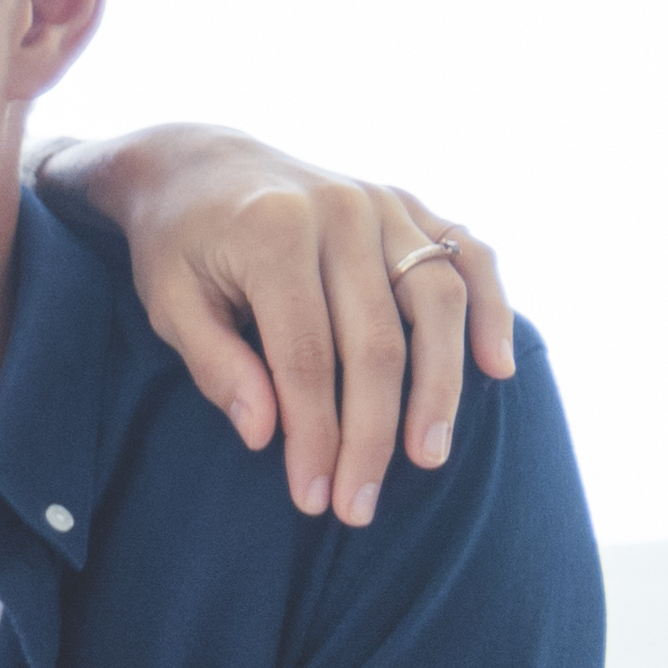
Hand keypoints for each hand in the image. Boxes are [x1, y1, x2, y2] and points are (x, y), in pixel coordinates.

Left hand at [51, 124, 516, 527]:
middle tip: (362, 506)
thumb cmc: (179, 245)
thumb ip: (217, 366)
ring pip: (436, 303)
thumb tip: (266, 436)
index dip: (315, 437)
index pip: (306, 357)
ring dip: (440, 388)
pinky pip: (469, 255)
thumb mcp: (170, 303)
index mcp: (275, 232)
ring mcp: (384, 202)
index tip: (315, 500)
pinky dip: (491, 308)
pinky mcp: (411, 203)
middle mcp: (340, 210)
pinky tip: (497, 368)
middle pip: (376, 342)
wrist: (200, 161)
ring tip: (430, 456)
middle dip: (372, 435)